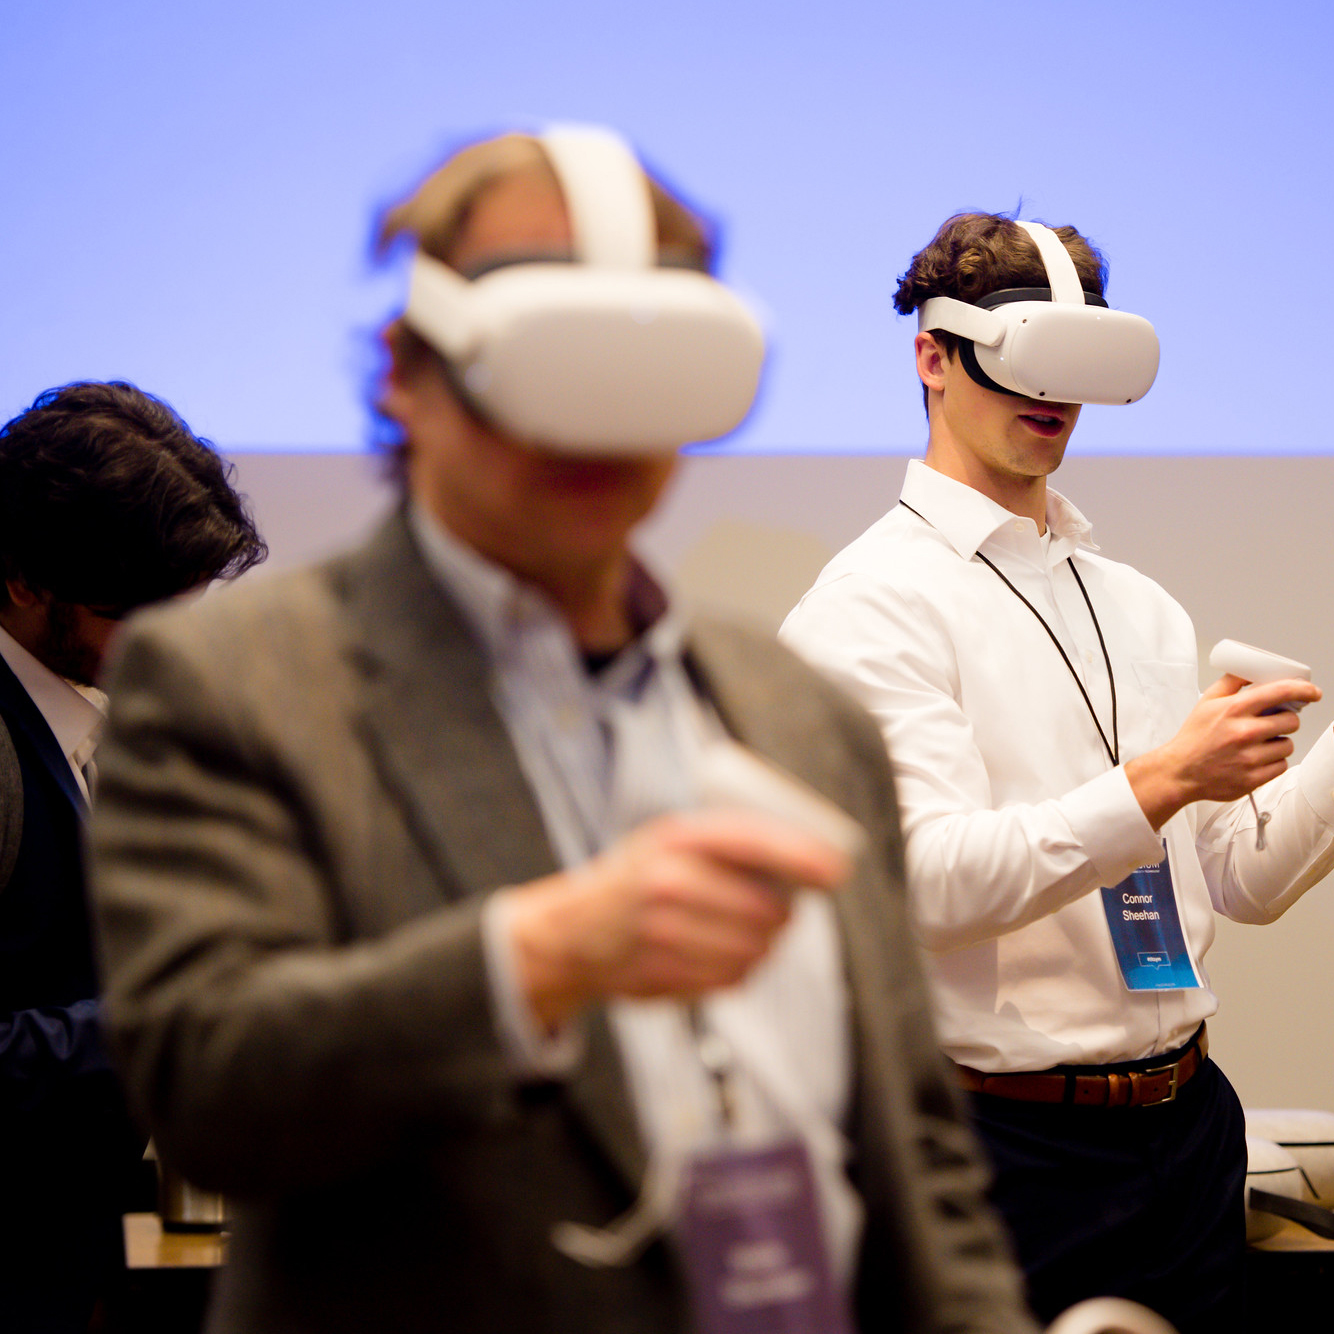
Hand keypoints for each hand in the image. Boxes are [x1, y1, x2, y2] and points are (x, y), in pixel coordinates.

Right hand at [506, 808, 850, 1029]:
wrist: (573, 933)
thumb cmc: (638, 880)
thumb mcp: (671, 842)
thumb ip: (729, 846)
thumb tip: (809, 865)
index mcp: (675, 839)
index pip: (753, 842)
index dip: (801, 856)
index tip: (835, 871)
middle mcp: (668, 882)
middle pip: (765, 908)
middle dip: (781, 914)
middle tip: (776, 911)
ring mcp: (664, 932)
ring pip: (755, 948)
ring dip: (762, 945)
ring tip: (741, 933)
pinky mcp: (665, 974)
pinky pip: (734, 978)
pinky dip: (740, 970)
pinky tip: (718, 954)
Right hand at [1126, 674, 1321, 828]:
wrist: (1180, 771)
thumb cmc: (1194, 737)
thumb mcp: (1207, 701)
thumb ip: (1232, 682)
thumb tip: (1254, 670)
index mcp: (1233, 709)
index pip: (1281, 692)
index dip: (1304, 689)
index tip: (1312, 692)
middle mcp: (1244, 732)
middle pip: (1291, 720)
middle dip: (1284, 720)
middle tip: (1270, 723)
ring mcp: (1250, 757)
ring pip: (1288, 745)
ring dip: (1278, 743)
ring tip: (1258, 744)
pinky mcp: (1253, 778)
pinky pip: (1281, 765)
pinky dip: (1272, 762)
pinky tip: (1255, 759)